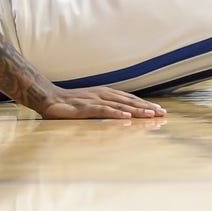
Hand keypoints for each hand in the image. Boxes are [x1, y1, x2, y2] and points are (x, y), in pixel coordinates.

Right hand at [40, 85, 166, 118]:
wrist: (48, 98)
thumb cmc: (70, 104)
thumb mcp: (91, 104)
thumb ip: (104, 108)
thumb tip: (121, 114)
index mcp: (105, 93)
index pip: (129, 99)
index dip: (144, 104)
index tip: (159, 110)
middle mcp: (102, 94)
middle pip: (129, 101)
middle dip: (146, 107)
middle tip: (163, 113)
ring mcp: (94, 100)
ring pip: (120, 105)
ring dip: (136, 109)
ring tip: (151, 115)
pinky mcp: (85, 108)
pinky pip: (103, 111)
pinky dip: (116, 113)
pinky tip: (127, 117)